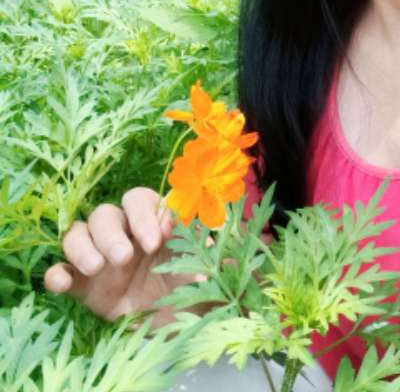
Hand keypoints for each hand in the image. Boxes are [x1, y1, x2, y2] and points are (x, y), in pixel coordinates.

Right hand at [44, 187, 204, 328]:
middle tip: (125, 257)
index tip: (157, 240)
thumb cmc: (195, 287)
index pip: (140, 200)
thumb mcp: (207, 268)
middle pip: (105, 214)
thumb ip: (210, 252)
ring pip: (78, 234)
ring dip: (82, 247)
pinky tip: (62, 283)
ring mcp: (102, 258)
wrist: (180, 325)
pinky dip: (56, 273)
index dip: (144, 214)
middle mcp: (125, 234)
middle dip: (112, 232)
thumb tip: (218, 238)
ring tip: (97, 268)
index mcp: (154, 222)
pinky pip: (60, 270)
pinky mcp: (84, 287)